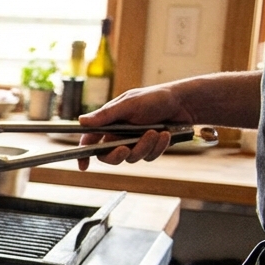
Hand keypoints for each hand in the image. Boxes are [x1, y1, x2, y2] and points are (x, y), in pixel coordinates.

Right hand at [76, 83, 194, 169]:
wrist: (184, 103)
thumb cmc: (154, 98)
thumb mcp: (129, 104)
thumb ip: (106, 115)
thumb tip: (80, 121)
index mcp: (109, 123)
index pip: (90, 140)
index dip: (84, 153)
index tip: (83, 166)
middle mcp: (119, 134)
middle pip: (109, 156)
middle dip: (117, 155)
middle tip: (125, 149)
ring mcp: (134, 142)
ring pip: (131, 158)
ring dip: (144, 147)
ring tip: (155, 132)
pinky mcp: (150, 148)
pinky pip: (148, 157)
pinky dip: (157, 147)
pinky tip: (165, 135)